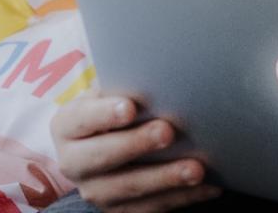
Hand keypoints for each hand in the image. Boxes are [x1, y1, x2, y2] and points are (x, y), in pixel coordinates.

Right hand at [51, 90, 220, 211]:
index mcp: (68, 126)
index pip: (82, 119)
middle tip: (168, 132)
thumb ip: (130, 87)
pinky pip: (150, 208)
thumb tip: (166, 78)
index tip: (131, 108)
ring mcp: (95, 190)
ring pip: (127, 189)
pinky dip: (182, 197)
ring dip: (164, 179)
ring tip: (196, 169)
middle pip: (101, 157)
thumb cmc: (118, 105)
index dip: (105, 114)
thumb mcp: (114, 91)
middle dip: (136, 144)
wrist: (107, 140)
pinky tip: (209, 186)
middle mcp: (74, 162)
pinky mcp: (118, 210)